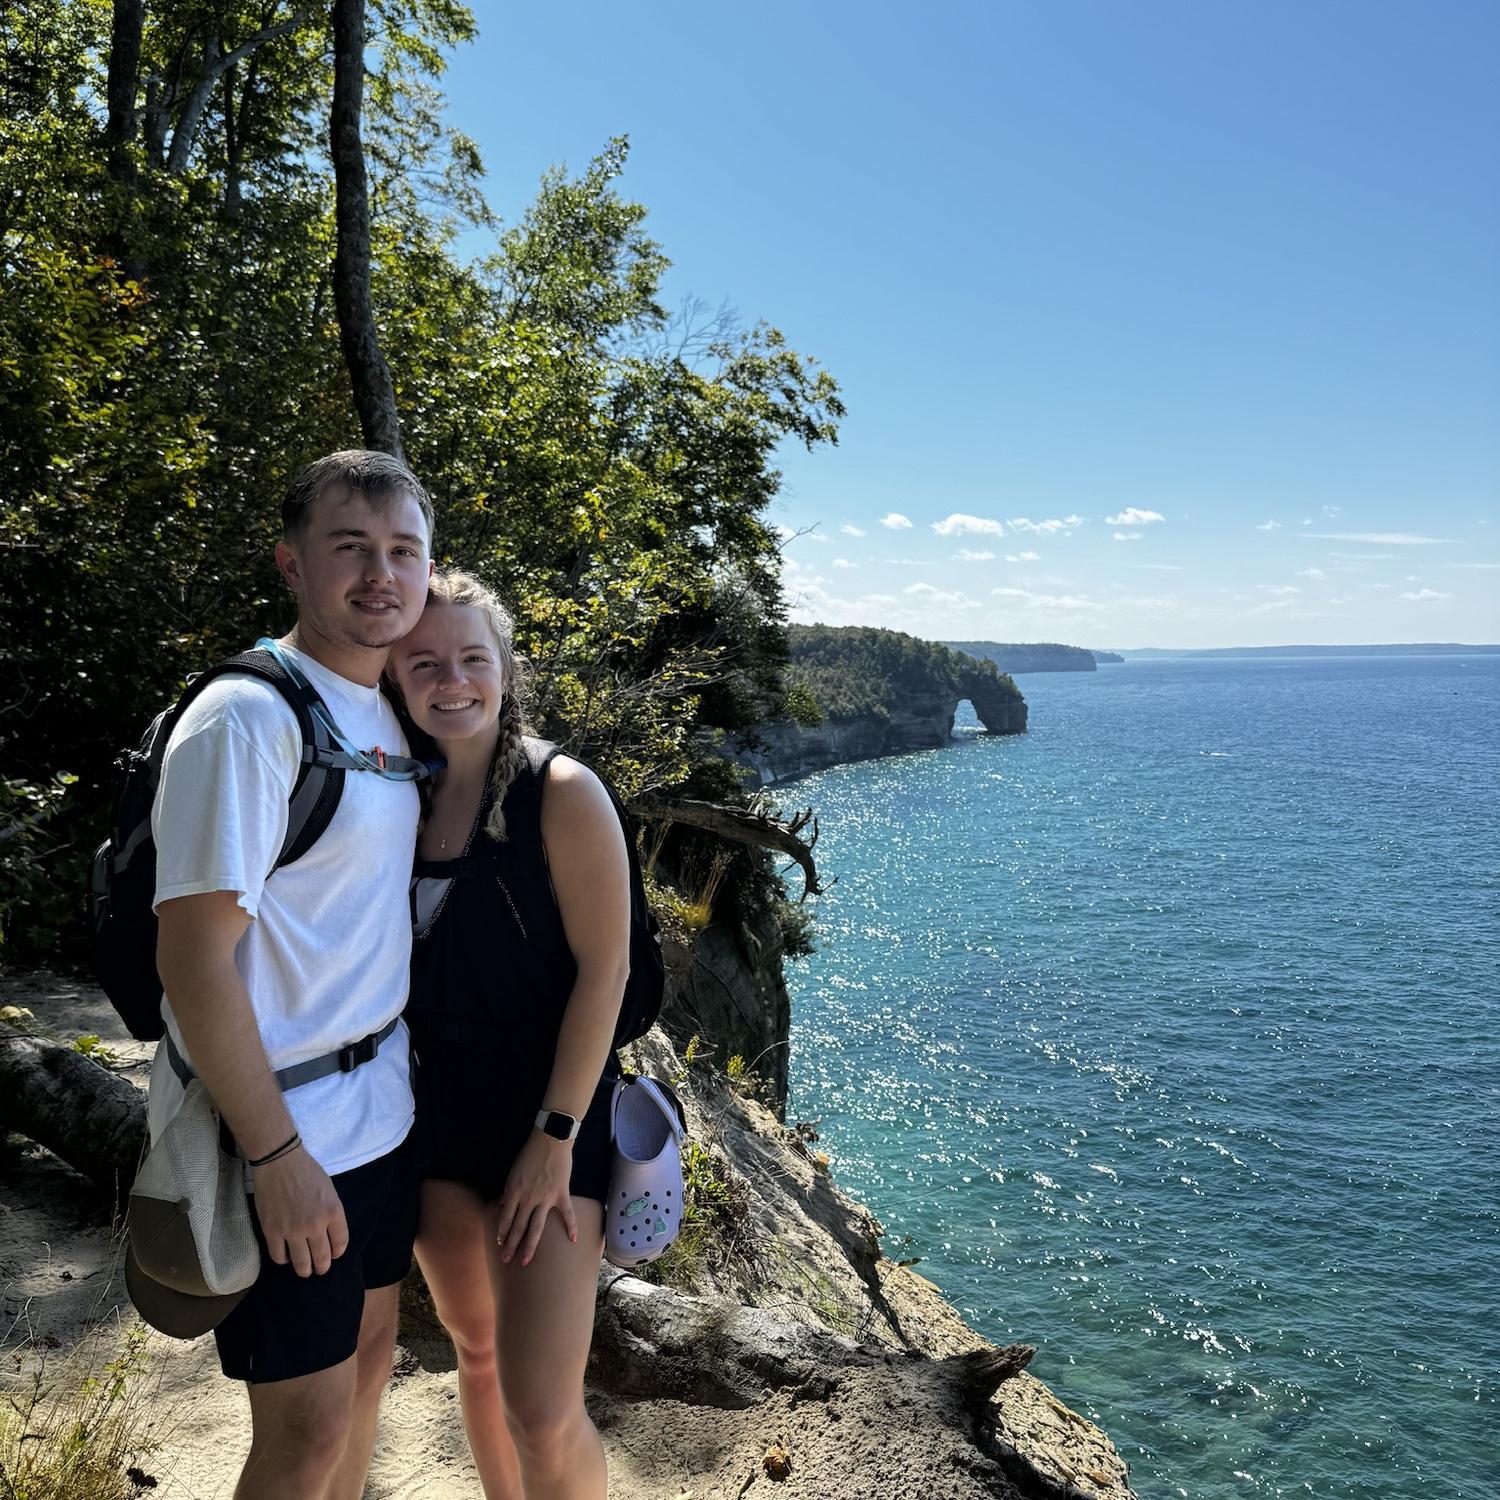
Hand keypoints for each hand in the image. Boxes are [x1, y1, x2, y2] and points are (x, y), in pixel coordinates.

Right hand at [251, 1147, 349, 1277]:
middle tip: (319, 1268)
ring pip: (301, 1264)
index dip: (337, 1253)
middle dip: (322, 1267)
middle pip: (322, 1258)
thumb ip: (331, 1214)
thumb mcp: (330, 1191)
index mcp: (333, 1212)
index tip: (333, 1254)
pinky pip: (279, 1257)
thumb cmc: (307, 1172)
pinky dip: (284, 1260)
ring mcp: (293, 1230)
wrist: (279, 1162)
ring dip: (305, 1270)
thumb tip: (329, 1235)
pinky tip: (286, 1255)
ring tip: (305, 1269)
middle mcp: (315, 1225)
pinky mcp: (272, 1232)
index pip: (341, 1244)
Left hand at [495, 1131, 578, 1265]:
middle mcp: (528, 1199)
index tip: (501, 1243)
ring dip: (529, 1245)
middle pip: (518, 1226)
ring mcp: (545, 1198)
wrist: (550, 1140)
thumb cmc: (530, 1153)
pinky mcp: (561, 1194)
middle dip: (511, 1245)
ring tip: (525, 1261)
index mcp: (514, 1192)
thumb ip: (509, 1190)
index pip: (506, 1217)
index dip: (503, 1232)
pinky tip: (573, 1239)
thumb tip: (503, 1204)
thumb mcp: (513, 1171)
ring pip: (536, 1227)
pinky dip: (571, 1226)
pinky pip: (567, 1213)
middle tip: (506, 1260)